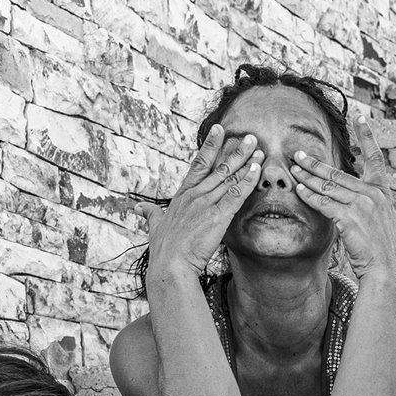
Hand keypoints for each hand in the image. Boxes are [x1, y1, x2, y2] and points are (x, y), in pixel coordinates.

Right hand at [146, 123, 261, 279]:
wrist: (170, 265)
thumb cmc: (164, 249)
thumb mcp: (155, 226)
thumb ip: (150, 214)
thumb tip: (137, 208)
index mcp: (183, 195)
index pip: (198, 164)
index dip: (210, 146)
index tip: (219, 130)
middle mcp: (194, 195)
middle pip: (218, 167)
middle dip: (235, 151)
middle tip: (249, 136)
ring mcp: (205, 204)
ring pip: (229, 178)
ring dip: (245, 162)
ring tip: (258, 148)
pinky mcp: (217, 217)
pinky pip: (235, 195)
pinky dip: (247, 181)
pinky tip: (257, 170)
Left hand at [289, 119, 395, 279]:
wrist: (385, 268)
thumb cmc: (391, 247)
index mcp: (383, 192)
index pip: (375, 158)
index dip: (368, 136)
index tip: (360, 117)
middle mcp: (372, 194)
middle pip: (339, 173)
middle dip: (316, 164)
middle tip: (299, 154)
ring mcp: (359, 205)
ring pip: (328, 186)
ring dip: (308, 176)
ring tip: (293, 168)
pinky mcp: (347, 218)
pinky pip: (324, 203)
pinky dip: (309, 196)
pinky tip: (298, 189)